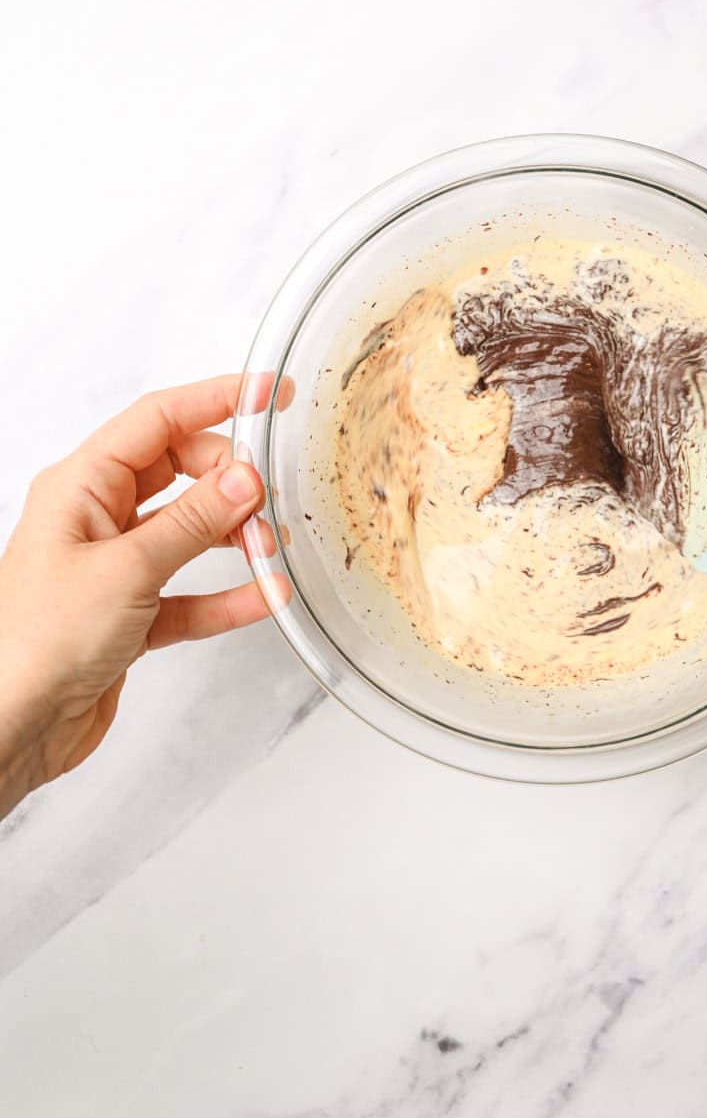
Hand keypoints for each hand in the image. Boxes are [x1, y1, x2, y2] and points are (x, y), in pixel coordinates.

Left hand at [0, 375, 283, 816]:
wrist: (13, 726)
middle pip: (180, 472)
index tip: (267, 392)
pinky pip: (191, 592)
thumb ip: (192, 522)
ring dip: (234, 539)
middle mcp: (95, 518)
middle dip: (229, 482)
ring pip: (189, 532)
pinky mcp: (131, 614)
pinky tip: (262, 597)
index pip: (158, 420)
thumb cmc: (38, 641)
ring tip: (269, 551)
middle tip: (265, 501)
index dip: (215, 400)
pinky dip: (227, 595)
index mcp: (79, 486)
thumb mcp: (127, 570)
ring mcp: (114, 566)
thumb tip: (243, 477)